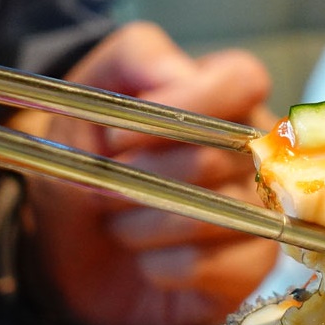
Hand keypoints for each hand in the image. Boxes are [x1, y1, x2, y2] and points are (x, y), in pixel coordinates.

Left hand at [18, 21, 279, 324]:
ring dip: (146, 226)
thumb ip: (135, 56)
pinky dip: (167, 266)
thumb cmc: (88, 158)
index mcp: (224, 98)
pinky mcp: (252, 267)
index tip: (118, 136)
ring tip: (119, 226)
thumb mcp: (91, 94)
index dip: (187, 103)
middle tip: (104, 188)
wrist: (64, 243)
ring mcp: (260, 210)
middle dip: (143, 179)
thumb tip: (181, 75)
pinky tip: (146, 262)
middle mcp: (255, 150)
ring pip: (221, 216)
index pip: (243, 80)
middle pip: (219, 158)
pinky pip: (225, 268)